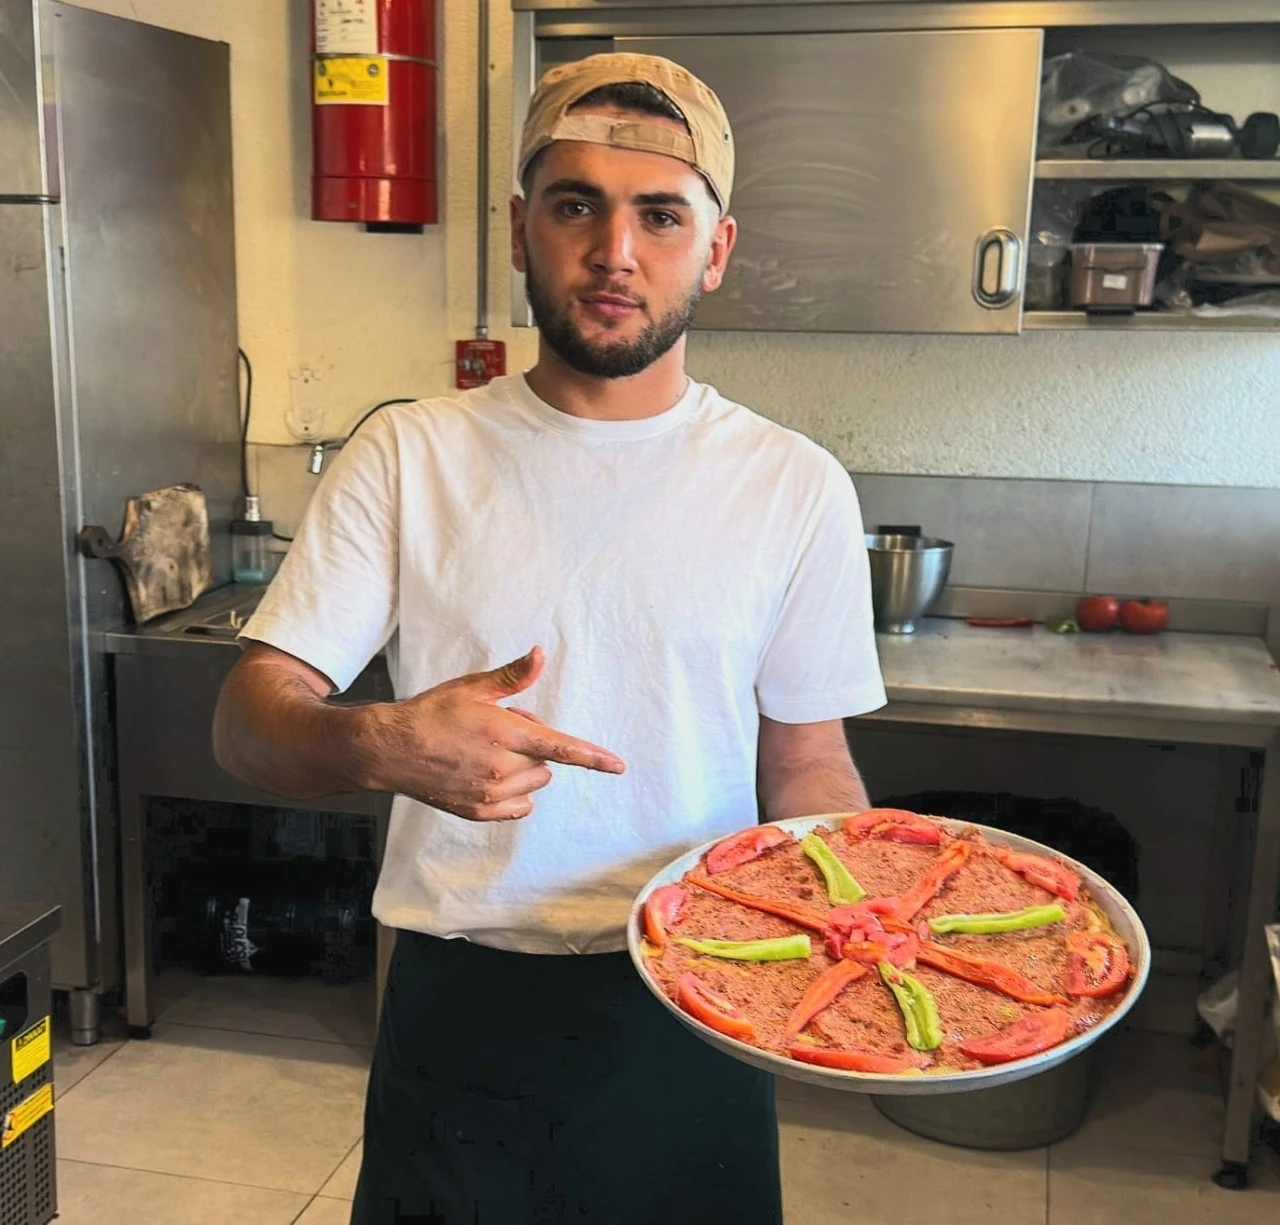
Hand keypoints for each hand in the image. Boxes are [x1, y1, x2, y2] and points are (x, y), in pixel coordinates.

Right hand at [366, 646, 624, 820]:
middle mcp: (502, 769)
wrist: (391, 749)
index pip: (561, 748)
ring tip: (489, 753)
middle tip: (501, 733)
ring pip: (534, 785)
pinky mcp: (479, 811)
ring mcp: (490, 794)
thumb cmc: (432, 714)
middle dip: (533, 747)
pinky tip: (487, 776)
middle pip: (546, 763)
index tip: (618, 765)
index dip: (593, 757)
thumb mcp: (473, 688)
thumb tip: (540, 655)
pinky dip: (514, 794)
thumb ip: (513, 677)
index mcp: (505, 734)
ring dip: (524, 770)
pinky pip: (518, 807)